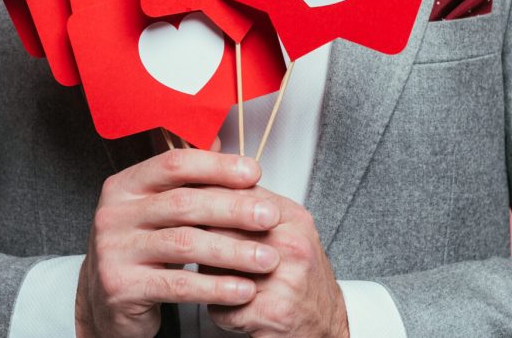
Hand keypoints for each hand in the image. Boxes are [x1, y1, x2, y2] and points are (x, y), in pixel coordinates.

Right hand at [76, 149, 283, 337]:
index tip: (254, 173)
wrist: (107, 300)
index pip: (174, 164)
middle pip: (183, 203)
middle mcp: (115, 213)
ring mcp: (114, 250)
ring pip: (184, 244)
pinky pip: (178, 285)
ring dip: (233, 251)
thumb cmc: (141, 249)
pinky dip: (216, 287)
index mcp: (126, 185)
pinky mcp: (121, 287)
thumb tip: (222, 142)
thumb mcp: (156, 209)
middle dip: (234, 209)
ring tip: (267, 258)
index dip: (218, 167)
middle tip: (270, 218)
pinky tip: (243, 289)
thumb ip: (187, 180)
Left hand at [206, 187, 349, 337]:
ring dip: (207, 279)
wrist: (327, 324)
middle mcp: (291, 244)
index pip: (234, 196)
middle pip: (217, 230)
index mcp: (291, 218)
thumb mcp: (285, 232)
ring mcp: (284, 278)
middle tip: (201, 255)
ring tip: (223, 284)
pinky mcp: (273, 312)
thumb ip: (251, 209)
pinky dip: (221, 312)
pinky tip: (236, 309)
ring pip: (213, 269)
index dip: (202, 202)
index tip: (184, 207)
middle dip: (200, 244)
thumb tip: (203, 188)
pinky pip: (222, 307)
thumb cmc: (300, 278)